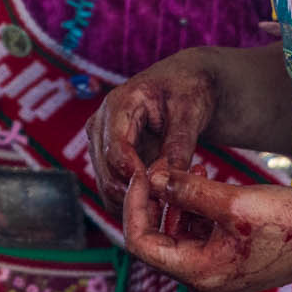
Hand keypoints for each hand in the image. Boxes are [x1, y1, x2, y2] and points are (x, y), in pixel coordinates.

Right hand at [86, 50, 219, 216]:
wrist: (184, 85)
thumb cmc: (187, 90)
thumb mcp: (190, 112)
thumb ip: (177, 145)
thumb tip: (165, 181)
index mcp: (119, 104)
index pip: (115, 150)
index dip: (136, 177)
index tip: (162, 194)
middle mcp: (101, 124)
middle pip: (106, 173)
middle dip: (136, 194)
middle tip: (169, 207)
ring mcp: (100, 142)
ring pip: (107, 186)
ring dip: (134, 200)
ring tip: (168, 205)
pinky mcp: (107, 158)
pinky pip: (113, 188)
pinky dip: (133, 200)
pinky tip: (159, 202)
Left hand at [122, 164, 291, 291]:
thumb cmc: (289, 222)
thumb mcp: (234, 202)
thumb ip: (189, 191)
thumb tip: (153, 178)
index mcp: (200, 273)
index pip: (142, 243)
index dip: (136, 206)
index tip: (143, 173)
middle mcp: (204, 280)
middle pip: (157, 240)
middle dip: (155, 201)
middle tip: (160, 166)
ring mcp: (218, 272)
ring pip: (179, 235)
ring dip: (177, 201)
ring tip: (189, 168)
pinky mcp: (231, 261)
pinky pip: (200, 236)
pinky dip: (197, 209)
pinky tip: (207, 180)